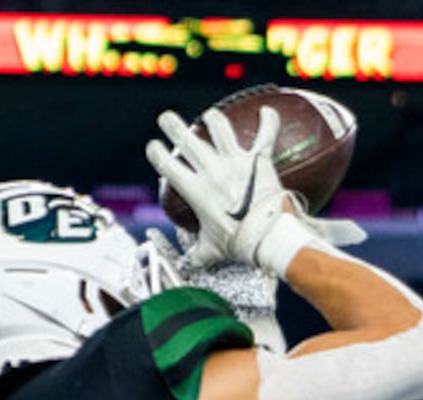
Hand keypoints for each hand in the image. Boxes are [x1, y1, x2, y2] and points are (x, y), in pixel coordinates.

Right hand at [146, 107, 299, 275]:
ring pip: (219, 127)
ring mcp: (235, 161)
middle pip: (186, 138)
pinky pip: (265, 134)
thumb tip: (186, 266)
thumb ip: (197, 256)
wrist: (267, 237)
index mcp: (195, 189)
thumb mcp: (211, 250)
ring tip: (209, 116)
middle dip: (172, 124)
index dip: (156, 153)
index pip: (166, 164)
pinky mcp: (259, 159)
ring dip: (212, 118)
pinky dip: (268, 121)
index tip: (153, 147)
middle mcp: (212, 170)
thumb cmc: (238, 243)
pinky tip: (267, 110)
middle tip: (166, 119)